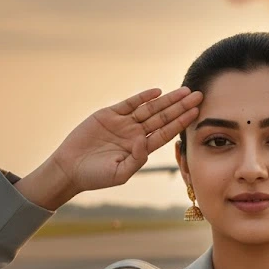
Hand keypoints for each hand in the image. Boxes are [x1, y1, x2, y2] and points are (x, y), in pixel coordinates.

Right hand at [47, 86, 202, 192]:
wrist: (69, 168)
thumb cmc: (95, 176)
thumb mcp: (120, 174)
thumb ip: (136, 159)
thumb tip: (145, 141)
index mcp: (141, 148)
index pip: (166, 132)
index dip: (181, 122)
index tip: (197, 113)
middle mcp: (135, 133)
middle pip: (163, 117)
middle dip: (181, 107)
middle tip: (199, 96)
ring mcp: (123, 123)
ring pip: (150, 108)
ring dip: (167, 100)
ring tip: (184, 91)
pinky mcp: (109, 115)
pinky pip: (129, 103)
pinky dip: (143, 97)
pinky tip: (157, 92)